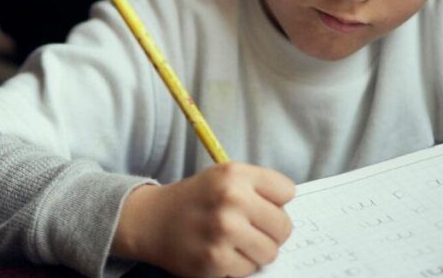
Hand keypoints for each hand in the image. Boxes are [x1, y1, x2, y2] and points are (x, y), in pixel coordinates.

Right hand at [113, 162, 294, 276]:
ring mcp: (223, 232)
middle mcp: (230, 199)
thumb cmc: (196, 199)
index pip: (287, 192)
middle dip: (270, 231)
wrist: (151, 220)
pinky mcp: (215, 261)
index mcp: (235, 174)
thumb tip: (291, 215)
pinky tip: (219, 252)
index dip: (275, 201)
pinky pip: (250, 270)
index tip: (259, 204)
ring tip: (233, 241)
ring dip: (256, 251)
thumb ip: (258, 188)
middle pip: (284, 226)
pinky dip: (238, 266)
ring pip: (270, 252)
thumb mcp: (223, 177)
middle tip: (248, 228)